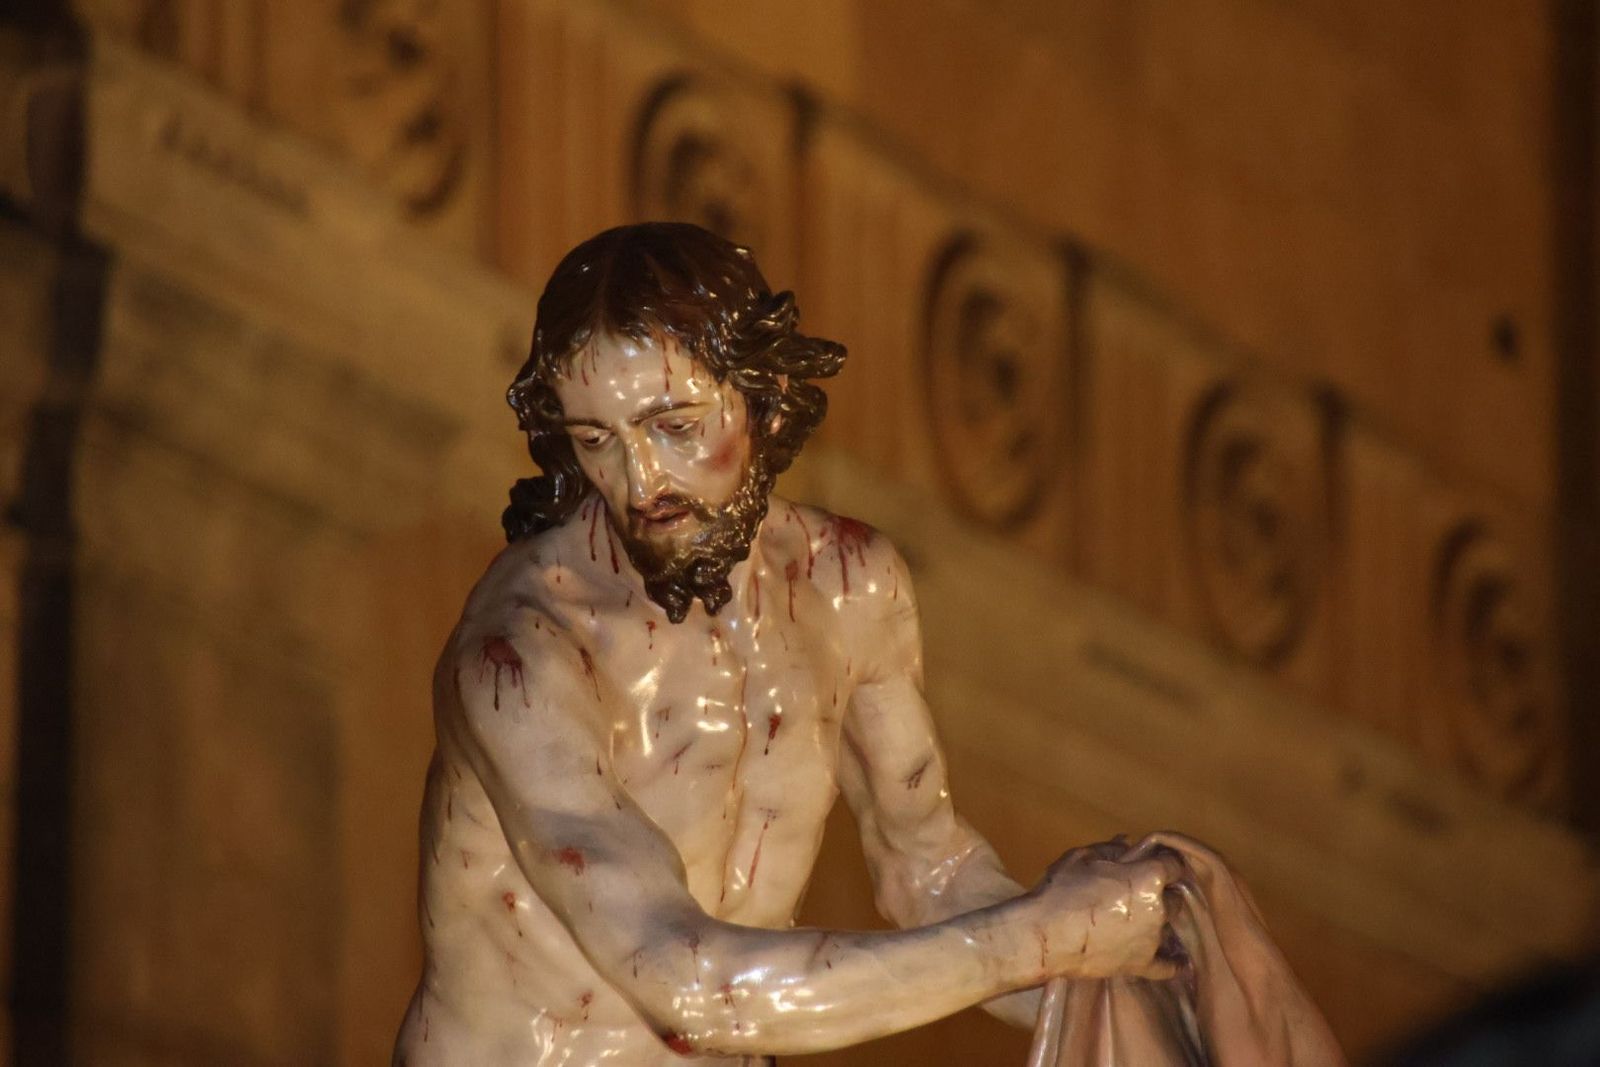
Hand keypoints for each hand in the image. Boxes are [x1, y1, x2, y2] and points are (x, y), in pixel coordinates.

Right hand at [1026, 837, 1184, 980]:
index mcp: (1148, 877)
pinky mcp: (1142, 965)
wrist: (1042, 936)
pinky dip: (1173, 961)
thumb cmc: (1060, 891)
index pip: (1173, 864)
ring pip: (1170, 927)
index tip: (1152, 862)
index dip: (1163, 861)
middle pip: (1176, 897)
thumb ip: (1111, 848)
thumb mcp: (1082, 857)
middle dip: (1162, 892)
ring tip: (1140, 920)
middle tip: (1138, 892)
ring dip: (1160, 921)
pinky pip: (1169, 965)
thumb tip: (1129, 844)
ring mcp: (1153, 940)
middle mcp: (1159, 908)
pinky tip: (1175, 959)